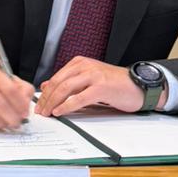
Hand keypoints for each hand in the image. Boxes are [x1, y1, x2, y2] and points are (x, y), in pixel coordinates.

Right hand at [0, 65, 34, 129]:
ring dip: (2, 123)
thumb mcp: (3, 79)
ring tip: (5, 122)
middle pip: (1, 105)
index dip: (20, 104)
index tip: (24, 113)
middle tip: (17, 123)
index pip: (10, 89)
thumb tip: (26, 105)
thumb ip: (20, 89)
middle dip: (13, 117)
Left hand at [37, 58, 164, 117]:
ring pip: (65, 88)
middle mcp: (85, 66)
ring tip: (48, 113)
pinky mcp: (101, 87)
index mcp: (80, 63)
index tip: (39, 104)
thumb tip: (47, 86)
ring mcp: (94, 75)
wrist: (138, 86)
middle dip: (46, 99)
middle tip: (40, 111)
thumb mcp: (88, 80)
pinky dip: (67, 106)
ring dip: (53, 103)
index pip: (56, 77)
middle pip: (58, 82)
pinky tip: (60, 112)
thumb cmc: (114, 85)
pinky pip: (79, 97)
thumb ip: (69, 82)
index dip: (45, 92)